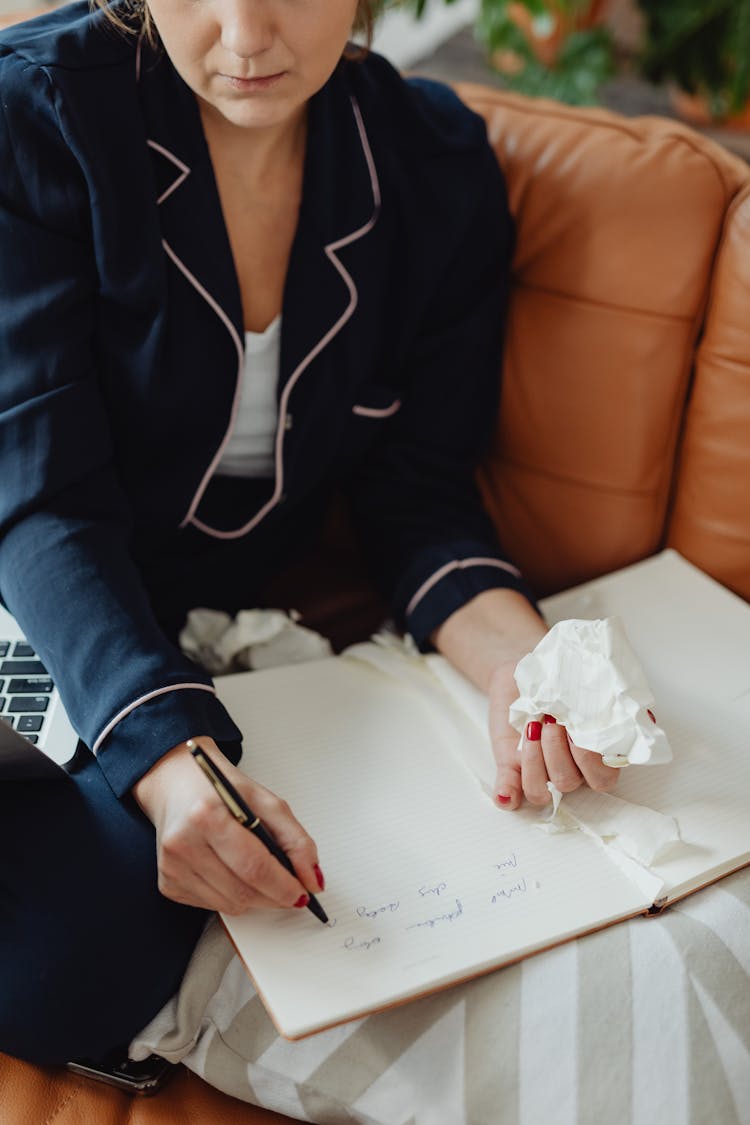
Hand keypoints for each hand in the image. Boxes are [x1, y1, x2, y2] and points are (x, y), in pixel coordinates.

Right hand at [132, 737, 323, 914]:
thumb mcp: (265, 801)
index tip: (303, 893)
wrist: (175, 783)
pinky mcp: (167, 883)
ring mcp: (172, 867)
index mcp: (207, 815)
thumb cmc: (219, 789)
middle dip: (275, 896)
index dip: (284, 886)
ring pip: (230, 905)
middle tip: (291, 888)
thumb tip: (313, 880)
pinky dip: (232, 896)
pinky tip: (231, 871)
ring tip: (258, 871)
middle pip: (243, 891)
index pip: (254, 866)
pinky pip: (213, 906)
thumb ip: (296, 840)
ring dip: (255, 898)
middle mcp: (183, 843)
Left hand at [488, 661, 618, 808]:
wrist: (526, 671)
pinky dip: (507, 793)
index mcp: (597, 754)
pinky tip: (504, 792)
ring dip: (534, 758)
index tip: (577, 725)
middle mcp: (572, 769)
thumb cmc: (561, 678)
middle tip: (552, 718)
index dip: (590, 757)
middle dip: (559, 751)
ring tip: (532, 725)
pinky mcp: (513, 768)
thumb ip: (615, 700)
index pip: (603, 777)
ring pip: (542, 789)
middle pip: (571, 782)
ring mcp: (542, 771)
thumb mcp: (587, 684)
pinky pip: (512, 794)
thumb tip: (646, 717)